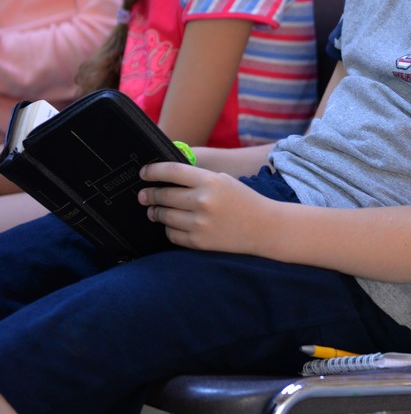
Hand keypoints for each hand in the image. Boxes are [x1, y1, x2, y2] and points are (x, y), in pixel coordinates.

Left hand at [138, 161, 275, 252]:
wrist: (264, 227)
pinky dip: (168, 228)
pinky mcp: (199, 242)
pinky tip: (171, 224)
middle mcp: (203, 201)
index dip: (153, 171)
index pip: (172, 171)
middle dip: (149, 195)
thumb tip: (166, 177)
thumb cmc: (243, 199)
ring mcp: (200, 223)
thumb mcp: (223, 180)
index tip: (143, 173)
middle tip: (143, 195)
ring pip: (164, 216)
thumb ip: (196, 177)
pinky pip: (172, 234)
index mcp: (210, 181)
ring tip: (154, 210)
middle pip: (163, 195)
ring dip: (156, 212)